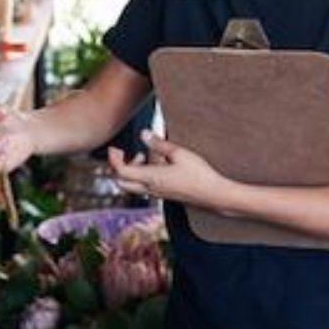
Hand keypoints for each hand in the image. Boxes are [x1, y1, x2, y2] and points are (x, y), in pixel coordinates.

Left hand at [108, 130, 229, 210]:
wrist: (214, 195)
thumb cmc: (199, 174)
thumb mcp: (180, 154)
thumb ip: (159, 144)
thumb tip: (144, 133)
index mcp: (151, 178)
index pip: (121, 172)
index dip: (114, 160)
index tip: (114, 148)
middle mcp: (151, 188)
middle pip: (122, 183)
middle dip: (118, 167)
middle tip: (122, 153)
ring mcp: (158, 193)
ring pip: (133, 186)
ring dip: (131, 171)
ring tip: (144, 156)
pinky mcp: (165, 194)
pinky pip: (146, 186)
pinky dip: (143, 175)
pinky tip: (158, 164)